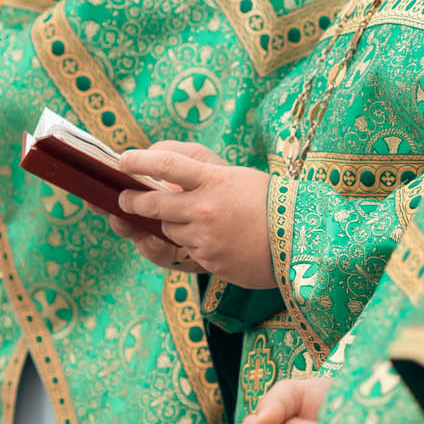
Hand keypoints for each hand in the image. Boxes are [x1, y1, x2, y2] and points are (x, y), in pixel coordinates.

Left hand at [113, 143, 273, 287]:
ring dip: (171, 225)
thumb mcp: (236, 175)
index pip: (167, 165)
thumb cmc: (269, 201)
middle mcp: (205, 208)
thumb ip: (199, 171)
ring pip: (169, 231)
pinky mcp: (210, 262)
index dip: (139, 161)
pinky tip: (216, 239)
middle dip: (133, 202)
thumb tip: (160, 168)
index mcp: (214, 180)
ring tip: (194, 220)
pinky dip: (194, 245)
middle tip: (123, 200)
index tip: (122, 160)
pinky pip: (188, 252)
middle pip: (153, 204)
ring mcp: (205, 238)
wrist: (301, 239)